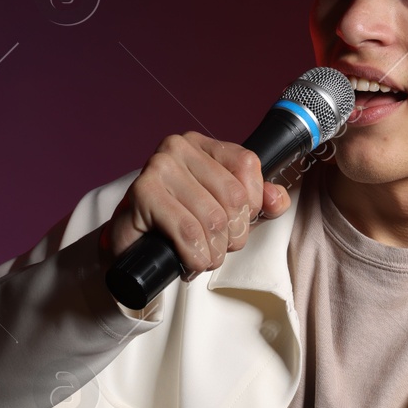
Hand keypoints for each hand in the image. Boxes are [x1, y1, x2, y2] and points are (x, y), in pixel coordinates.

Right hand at [101, 132, 290, 276]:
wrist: (130, 245)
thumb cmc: (176, 224)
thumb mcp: (224, 211)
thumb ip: (257, 202)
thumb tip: (277, 199)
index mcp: (203, 145)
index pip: (248, 165)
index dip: (252, 204)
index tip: (236, 223)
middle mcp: (179, 147)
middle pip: (233, 196)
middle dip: (232, 235)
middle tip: (216, 248)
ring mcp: (159, 167)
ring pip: (213, 218)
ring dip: (213, 252)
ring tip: (201, 257)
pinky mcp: (143, 193)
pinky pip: (188, 231)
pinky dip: (195, 257)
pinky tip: (188, 262)